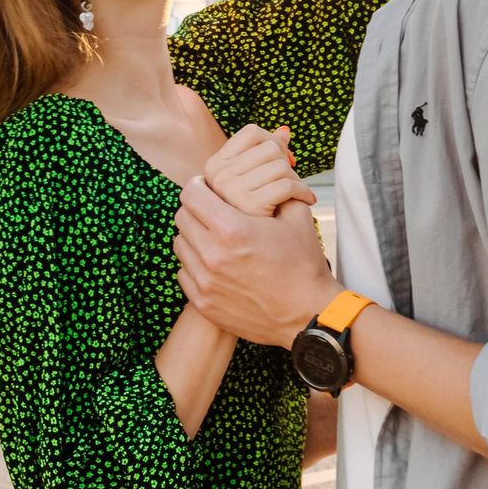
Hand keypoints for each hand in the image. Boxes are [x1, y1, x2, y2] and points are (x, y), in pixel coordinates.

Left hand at [174, 175, 338, 346]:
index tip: (206, 186)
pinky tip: (215, 263)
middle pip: (181, 217)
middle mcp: (212, 255)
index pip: (191, 194)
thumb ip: (275, 190)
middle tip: (210, 211)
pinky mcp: (203, 303)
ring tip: (213, 237)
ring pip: (180, 244)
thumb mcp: (297, 218)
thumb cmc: (304, 266)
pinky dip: (195, 264)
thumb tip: (262, 172)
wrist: (307, 315)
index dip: (198, 185)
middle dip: (194, 209)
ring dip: (193, 236)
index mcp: (232, 229)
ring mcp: (205, 282)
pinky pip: (184, 273)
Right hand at [204, 124, 314, 217]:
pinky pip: (287, 185)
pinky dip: (303, 192)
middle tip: (289, 184)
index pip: (252, 132)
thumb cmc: (259, 225)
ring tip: (294, 195)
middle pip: (270, 146)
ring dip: (295, 180)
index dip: (274, 142)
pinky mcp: (249, 206)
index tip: (282, 162)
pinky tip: (305, 201)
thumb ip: (265, 157)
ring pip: (280, 164)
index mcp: (215, 168)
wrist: (263, 265)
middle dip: (286, 163)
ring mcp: (230, 192)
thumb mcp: (255, 186)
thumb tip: (285, 130)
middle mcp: (218, 177)